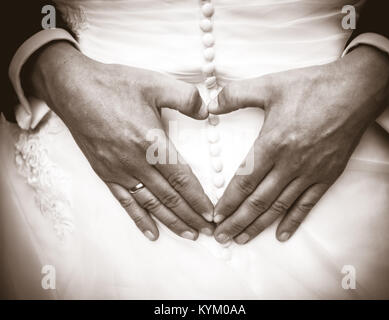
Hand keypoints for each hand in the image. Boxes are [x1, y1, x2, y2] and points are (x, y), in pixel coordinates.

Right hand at [28, 41, 214, 240]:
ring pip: (151, 203)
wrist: (73, 90)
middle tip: (208, 231)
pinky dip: (140, 219)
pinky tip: (152, 233)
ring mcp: (119, 171)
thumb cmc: (115, 85)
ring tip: (189, 234)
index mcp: (151, 143)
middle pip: (169, 196)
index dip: (198, 198)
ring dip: (171, 221)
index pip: (181, 179)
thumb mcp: (155, 83)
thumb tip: (207, 111)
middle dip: (191, 216)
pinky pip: (126, 202)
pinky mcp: (105, 173)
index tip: (212, 214)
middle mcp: (136, 163)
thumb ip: (186, 97)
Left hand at [209, 45, 388, 243]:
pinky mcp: (327, 176)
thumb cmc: (313, 87)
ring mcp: (310, 173)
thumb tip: (210, 103)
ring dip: (258, 225)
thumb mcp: (269, 85)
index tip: (215, 215)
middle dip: (237, 221)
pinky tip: (281, 234)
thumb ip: (235, 94)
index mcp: (273, 143)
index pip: (244, 181)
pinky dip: (293, 221)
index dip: (228, 201)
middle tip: (221, 236)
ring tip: (242, 239)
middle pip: (258, 201)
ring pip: (279, 206)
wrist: (356, 91)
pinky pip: (307, 204)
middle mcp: (290, 164)